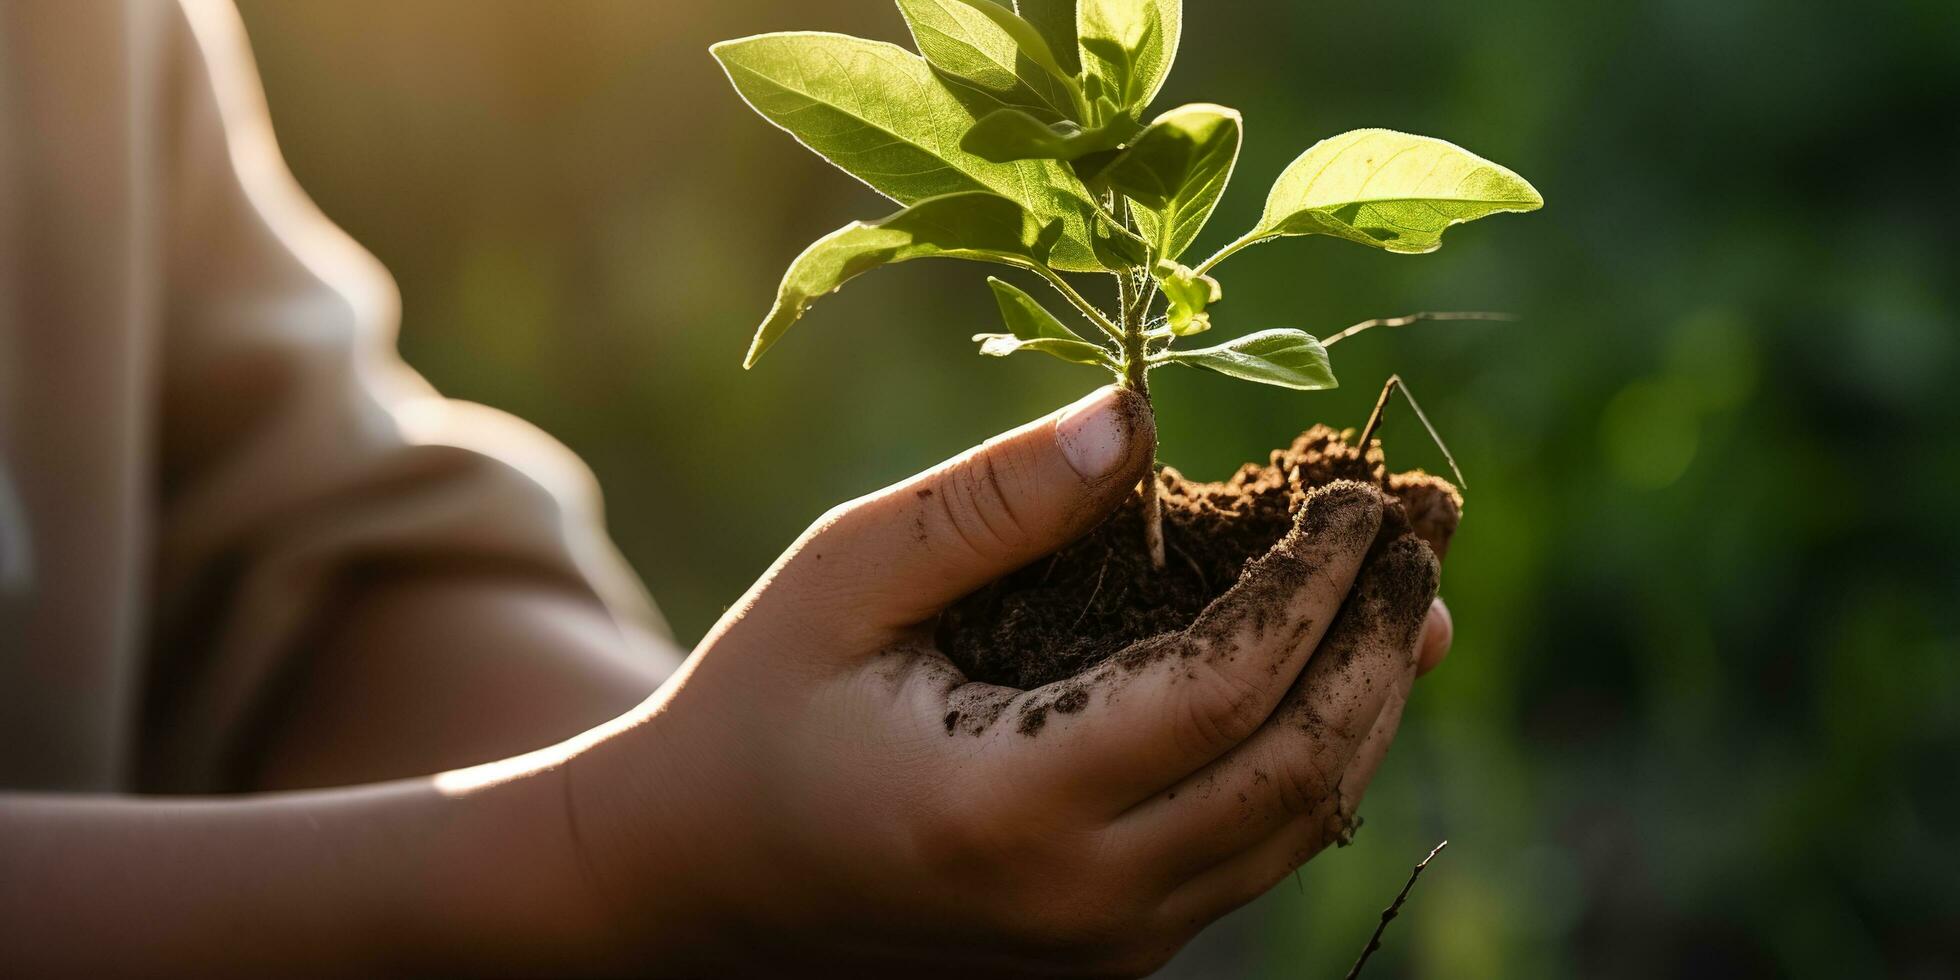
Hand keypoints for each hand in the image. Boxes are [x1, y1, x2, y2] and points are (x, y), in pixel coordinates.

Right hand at [562, 386, 1446, 975]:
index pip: (1226, 690)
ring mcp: (1097, 951)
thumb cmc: (755, 708)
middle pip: (1298, 775)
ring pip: (1293, 832)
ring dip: (1365, 712)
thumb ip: (993, 502)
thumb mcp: (848, 577)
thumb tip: (1140, 420)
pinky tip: (1330, 690)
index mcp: (1004, 805)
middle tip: (1420, 544)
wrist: (693, 882)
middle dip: (1378, 649)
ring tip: (1413, 608)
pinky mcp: (1103, 959)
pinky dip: (1307, 768)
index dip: (1317, 586)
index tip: (1363, 495)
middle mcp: (1075, 905)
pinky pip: (1247, 863)